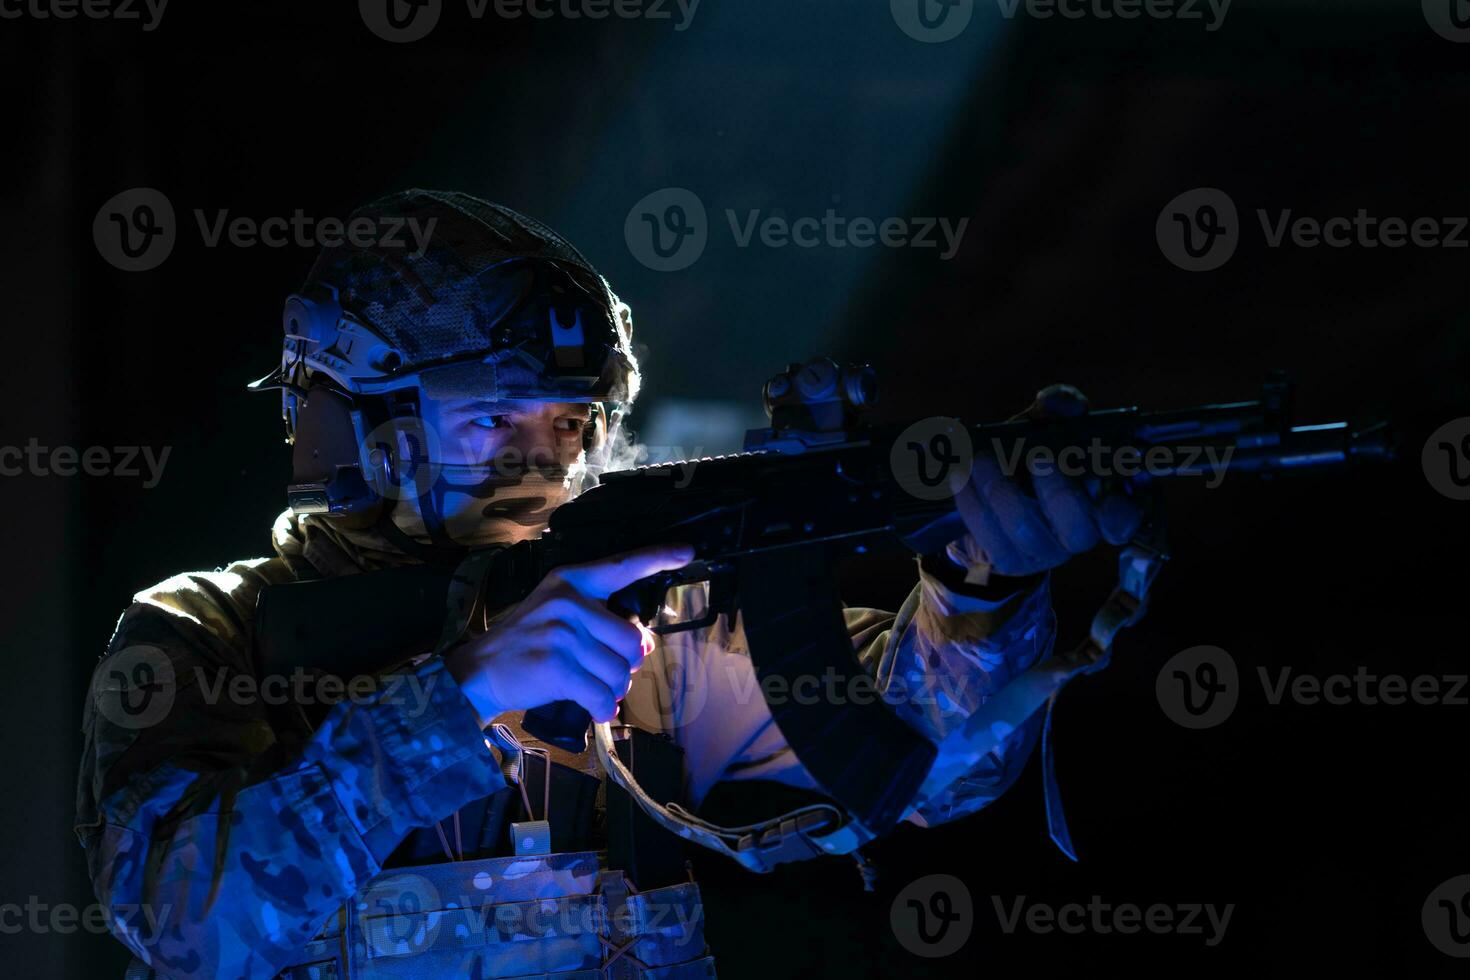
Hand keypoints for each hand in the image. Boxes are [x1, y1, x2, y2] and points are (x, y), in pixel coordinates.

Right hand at [444, 543, 692, 727]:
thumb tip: (647, 646)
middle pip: (632, 640)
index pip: (621, 566)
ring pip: (619, 672)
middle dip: (626, 663)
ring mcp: (562, 635)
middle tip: (607, 669)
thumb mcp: (560, 615)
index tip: (687, 551)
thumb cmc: (529, 641)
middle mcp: (569, 602)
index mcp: (572, 580)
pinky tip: (595, 707)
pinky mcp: (557, 668)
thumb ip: (603, 622)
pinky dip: (603, 708)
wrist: (481, 669)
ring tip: (592, 686)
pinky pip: (602, 695)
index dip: (656, 557)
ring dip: (612, 689)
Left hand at [953, 384, 1143, 578]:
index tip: (1104, 486)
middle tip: (1038, 456)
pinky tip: (962, 475)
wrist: (991, 495)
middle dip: (1057, 493)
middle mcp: (1079, 534)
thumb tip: (1064, 403)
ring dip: (1001, 490)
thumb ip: (1058, 411)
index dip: (1120, 511)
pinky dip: (972, 501)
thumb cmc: (1028, 455)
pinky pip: (989, 536)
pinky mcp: (1009, 560)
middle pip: (1079, 530)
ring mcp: (1044, 552)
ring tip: (983, 458)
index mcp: (1101, 502)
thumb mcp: (1043, 428)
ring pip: (1027, 531)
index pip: (1125, 518)